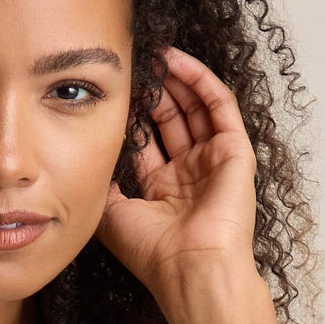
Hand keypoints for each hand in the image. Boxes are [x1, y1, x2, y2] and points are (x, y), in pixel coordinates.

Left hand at [96, 45, 259, 298]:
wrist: (191, 269)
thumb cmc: (154, 253)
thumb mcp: (113, 214)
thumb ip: (104, 182)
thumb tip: (88, 156)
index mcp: (165, 191)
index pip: (149, 141)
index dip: (133, 114)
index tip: (116, 90)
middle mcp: (192, 175)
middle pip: (173, 120)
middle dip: (155, 91)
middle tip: (137, 64)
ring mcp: (215, 162)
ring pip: (197, 107)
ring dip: (177, 79)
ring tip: (155, 54)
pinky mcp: (236, 152)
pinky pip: (220, 105)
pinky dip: (201, 80)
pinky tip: (178, 61)